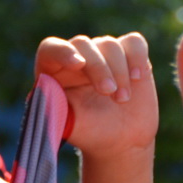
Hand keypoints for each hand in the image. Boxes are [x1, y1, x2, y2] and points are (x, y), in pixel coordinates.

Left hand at [35, 33, 158, 159]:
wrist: (120, 140)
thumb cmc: (89, 132)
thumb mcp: (68, 126)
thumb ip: (54, 110)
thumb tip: (45, 95)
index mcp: (53, 70)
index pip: (50, 48)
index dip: (62, 51)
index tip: (78, 64)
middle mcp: (77, 57)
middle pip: (83, 44)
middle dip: (98, 67)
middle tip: (107, 92)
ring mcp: (103, 54)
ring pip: (109, 44)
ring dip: (119, 71)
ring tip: (122, 99)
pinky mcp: (129, 57)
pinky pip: (134, 42)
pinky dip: (137, 56)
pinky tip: (137, 77)